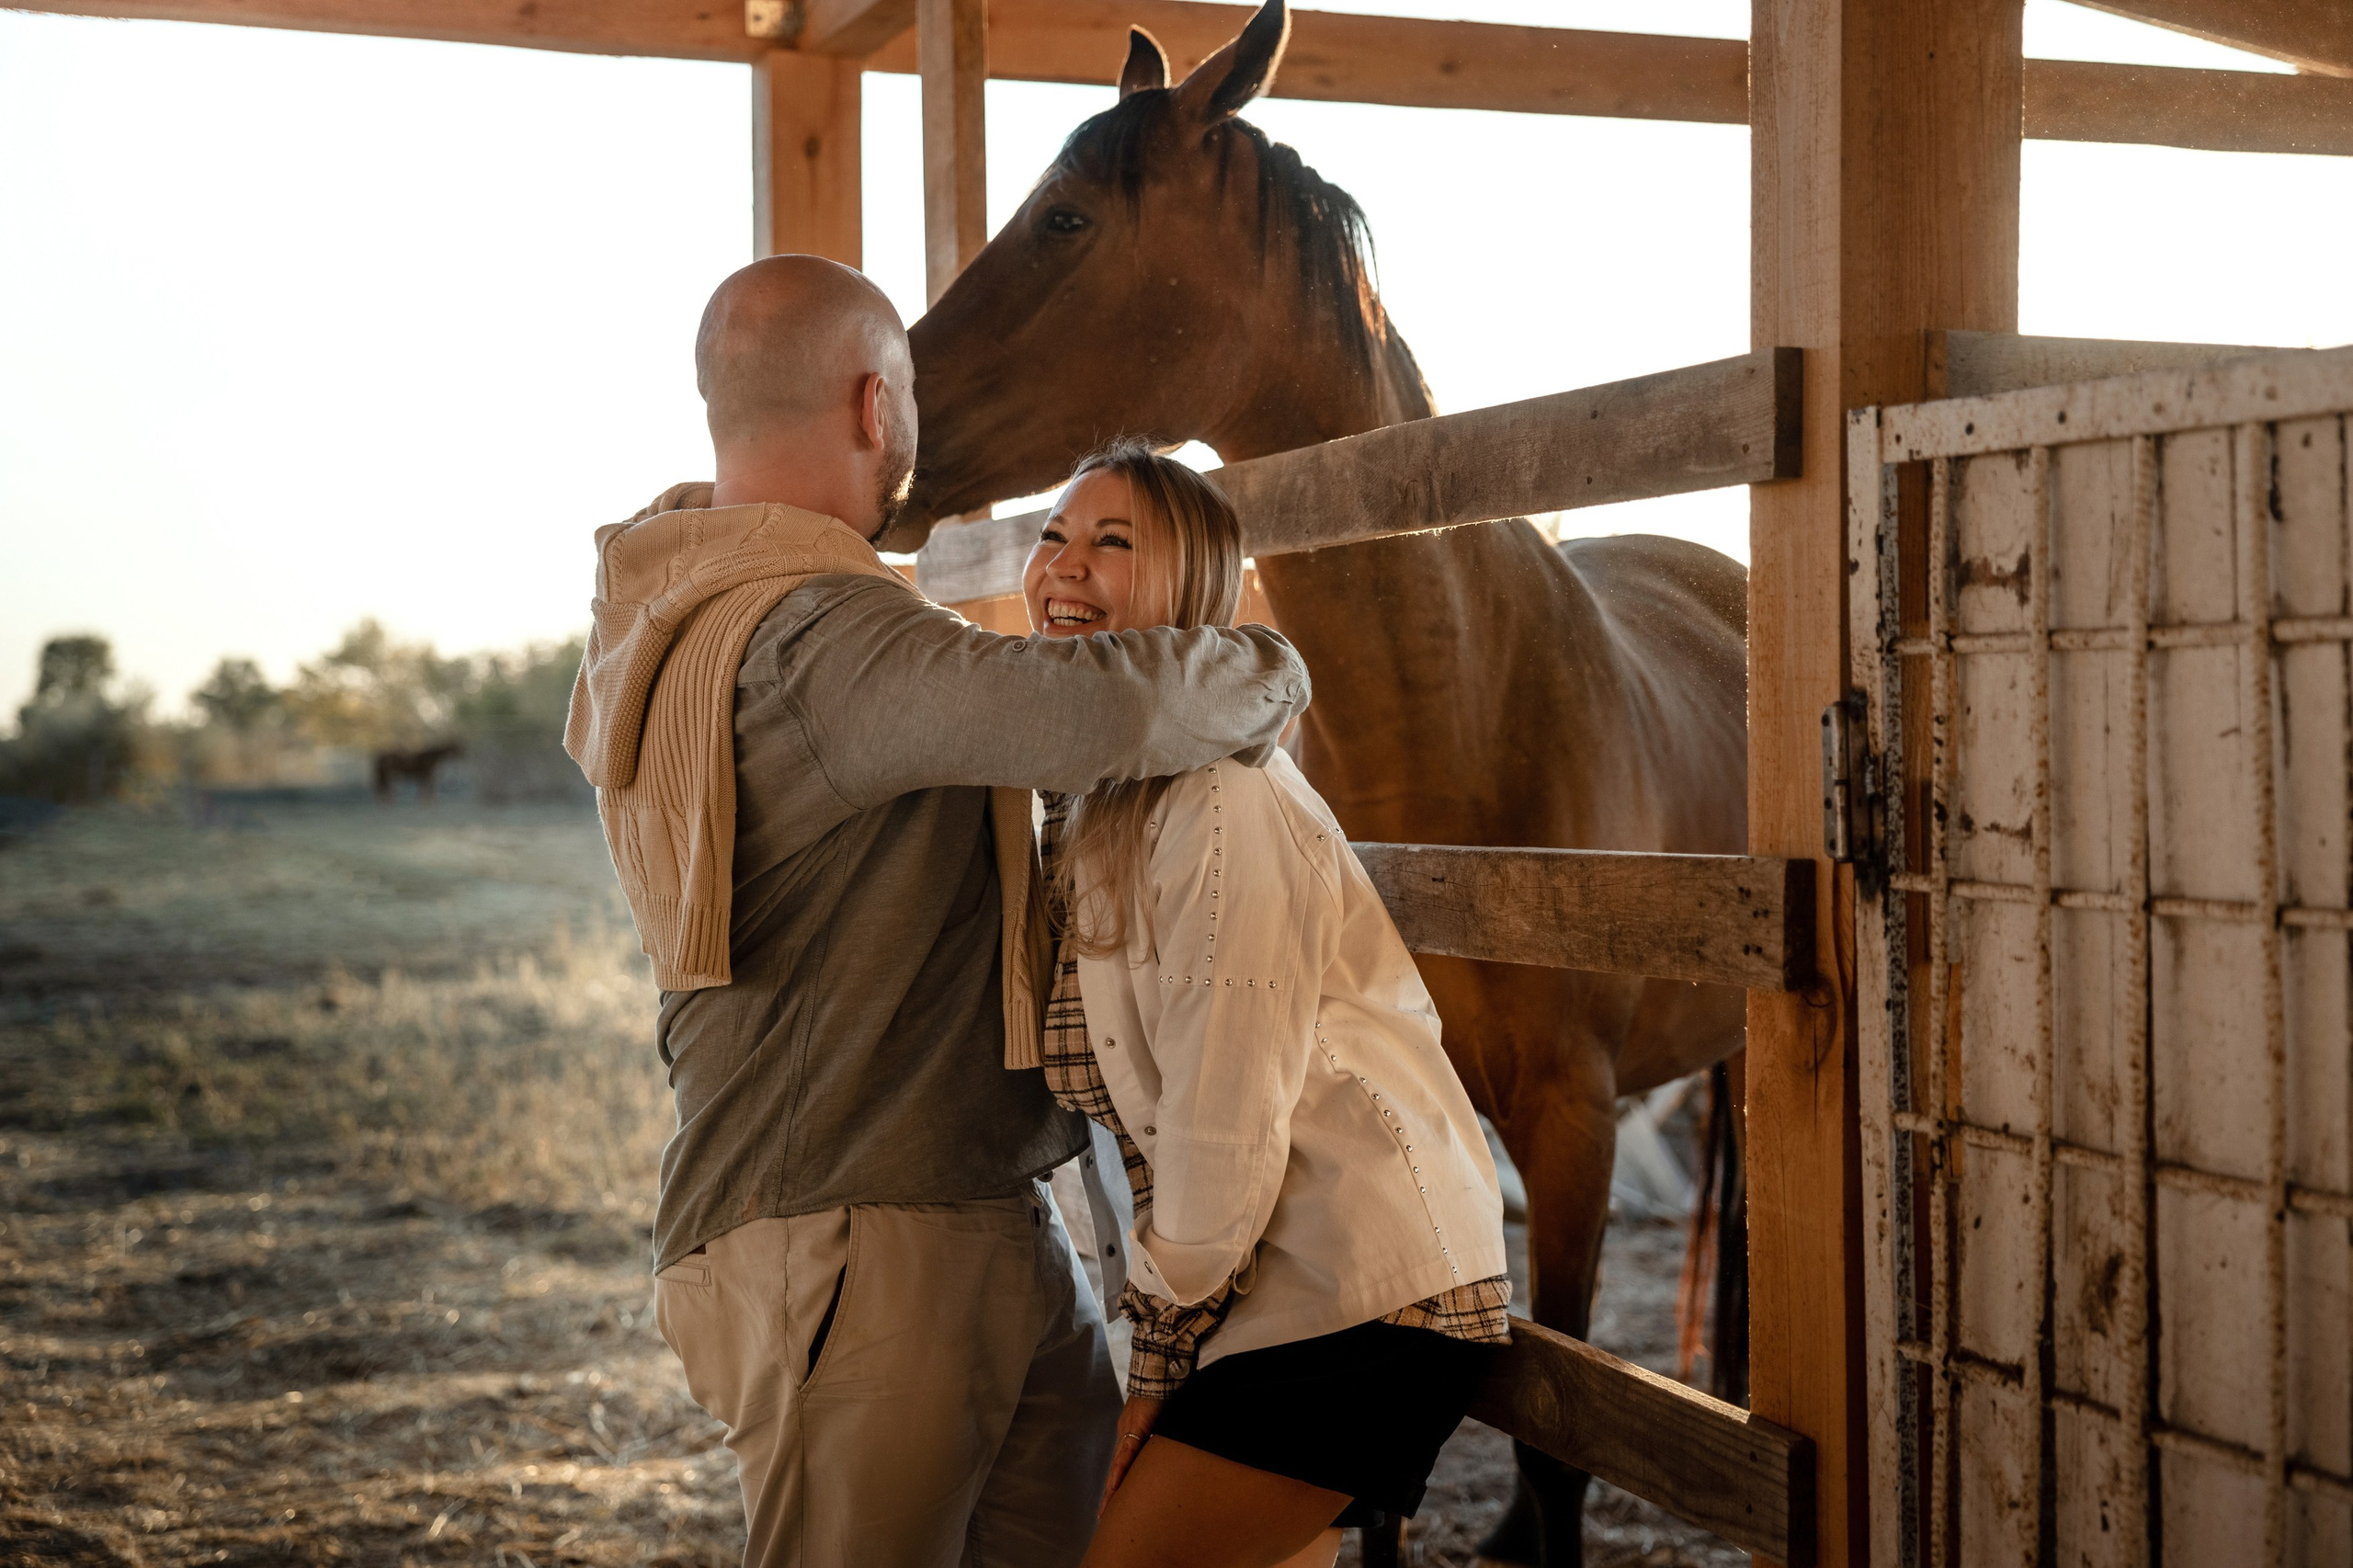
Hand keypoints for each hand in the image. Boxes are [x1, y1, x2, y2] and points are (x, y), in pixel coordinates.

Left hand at [1099, 1393, 1163, 1516]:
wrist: (1158, 1374)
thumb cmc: (1163, 1394)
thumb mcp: (1162, 1421)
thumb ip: (1161, 1435)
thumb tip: (1171, 1448)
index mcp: (1132, 1434)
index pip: (1123, 1464)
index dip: (1117, 1483)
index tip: (1113, 1502)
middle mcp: (1126, 1436)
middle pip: (1115, 1471)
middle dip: (1110, 1494)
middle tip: (1103, 1516)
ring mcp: (1128, 1433)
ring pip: (1117, 1468)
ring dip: (1111, 1489)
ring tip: (1106, 1510)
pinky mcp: (1134, 1430)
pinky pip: (1126, 1456)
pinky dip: (1120, 1473)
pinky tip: (1114, 1488)